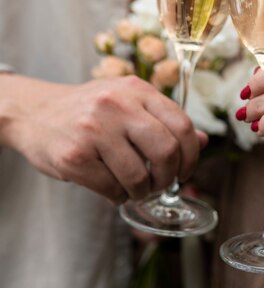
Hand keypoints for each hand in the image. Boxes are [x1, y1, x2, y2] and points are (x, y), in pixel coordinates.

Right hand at [1, 75, 206, 202]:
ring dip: (141, 191)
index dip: (192, 154)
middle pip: (167, 151)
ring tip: (133, 187)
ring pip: (139, 176)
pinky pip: (112, 189)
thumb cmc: (88, 110)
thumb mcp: (127, 102)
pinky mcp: (75, 156)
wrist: (34, 112)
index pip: (182, 124)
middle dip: (169, 176)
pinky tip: (112, 188)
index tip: (186, 169)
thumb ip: (164, 119)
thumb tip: (204, 141)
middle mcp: (117, 105)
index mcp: (136, 90)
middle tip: (161, 183)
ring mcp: (95, 130)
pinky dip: (118, 196)